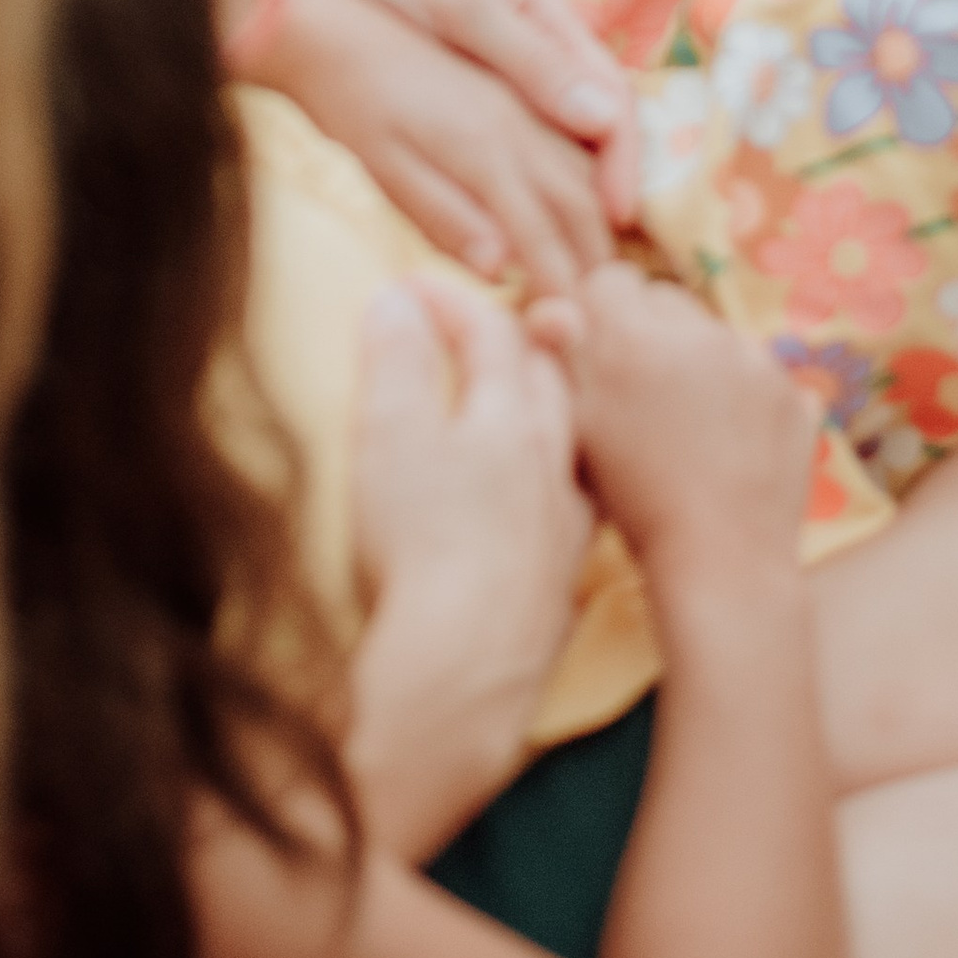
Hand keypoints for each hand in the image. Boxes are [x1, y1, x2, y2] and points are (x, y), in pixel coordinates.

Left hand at [217, 0, 638, 255]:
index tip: (621, 218)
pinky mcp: (451, 76)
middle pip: (590, 121)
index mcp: (541, 9)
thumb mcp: (456, 1)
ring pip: (550, 132)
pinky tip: (506, 213)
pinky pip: (504, 132)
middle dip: (604, 186)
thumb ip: (526, 57)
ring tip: (566, 249)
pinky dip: (518, 176)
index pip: (611, 95)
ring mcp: (489, 56)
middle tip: (601, 255)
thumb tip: (602, 121)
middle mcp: (527, 34)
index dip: (624, 159)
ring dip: (567, 189)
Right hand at [345, 273, 595, 858]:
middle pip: (546, 374)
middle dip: (510, 338)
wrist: (465, 669)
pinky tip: (533, 493)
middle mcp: (553, 460)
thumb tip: (398, 297)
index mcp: (510, 413)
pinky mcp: (558, 579)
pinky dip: (547, 474)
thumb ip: (396, 359)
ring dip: (538, 403)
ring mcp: (563, 523)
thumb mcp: (390, 433)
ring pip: (566, 438)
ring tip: (510, 397)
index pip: (489, 329)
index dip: (446, 300)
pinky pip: (567, 501)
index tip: (405, 288)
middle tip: (471, 326)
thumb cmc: (422, 544)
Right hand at [530, 265, 815, 587]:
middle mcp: (698, 331)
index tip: (599, 354)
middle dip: (649, 331)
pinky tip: (729, 439)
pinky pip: (760, 369)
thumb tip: (552, 307)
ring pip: (713, 332)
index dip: (599, 313)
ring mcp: (755, 359)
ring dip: (697, 358)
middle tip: (642, 392)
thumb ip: (560, 358)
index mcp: (632, 336)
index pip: (610, 279)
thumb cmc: (632, 500)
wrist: (722, 560)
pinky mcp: (793, 392)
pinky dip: (744, 391)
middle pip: (664, 298)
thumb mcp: (575, 429)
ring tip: (689, 423)